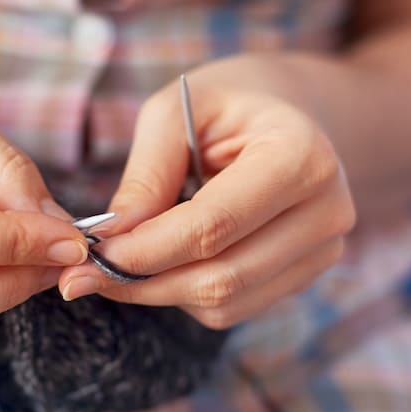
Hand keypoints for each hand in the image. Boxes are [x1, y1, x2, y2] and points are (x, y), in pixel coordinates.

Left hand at [58, 59, 355, 328]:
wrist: (292, 112)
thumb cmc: (226, 104)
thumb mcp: (175, 111)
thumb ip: (145, 176)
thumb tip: (109, 240)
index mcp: (300, 156)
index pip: (212, 226)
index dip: (144, 250)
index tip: (87, 255)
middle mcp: (327, 210)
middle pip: (221, 276)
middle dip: (143, 281)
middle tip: (83, 275)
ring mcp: (325, 250)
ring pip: (226, 302)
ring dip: (160, 292)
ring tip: (119, 263)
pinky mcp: (309, 274)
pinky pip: (236, 307)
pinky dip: (186, 294)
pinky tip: (164, 263)